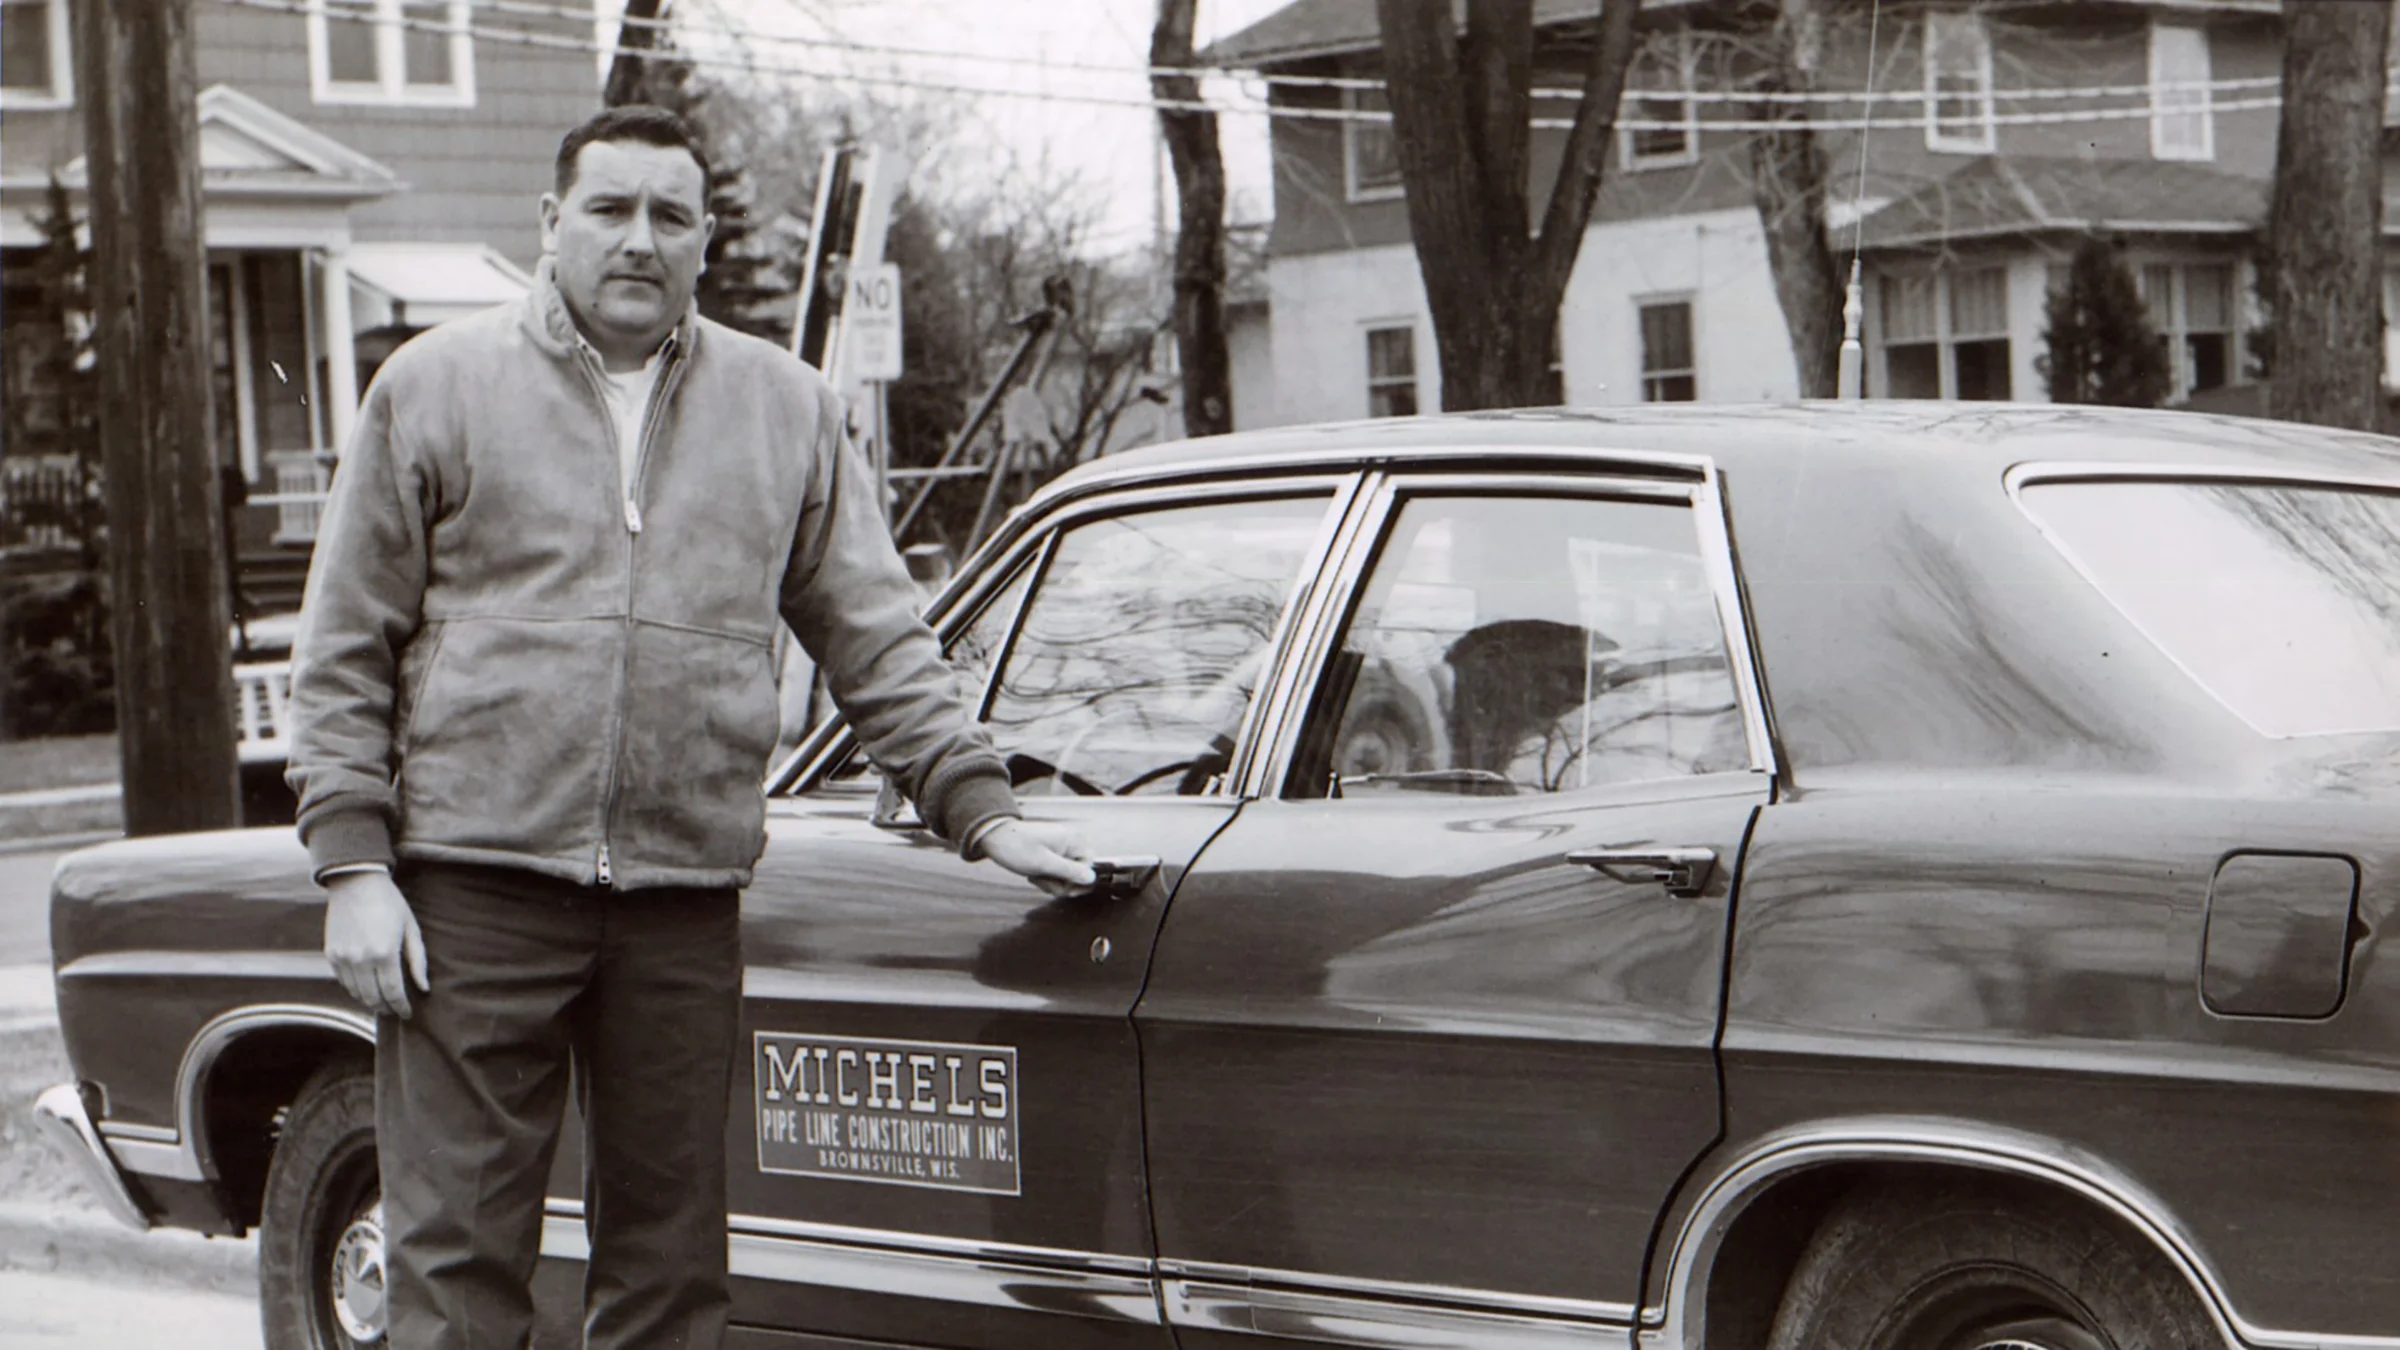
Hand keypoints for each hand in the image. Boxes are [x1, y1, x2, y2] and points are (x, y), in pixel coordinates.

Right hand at [323, 870, 428, 1018]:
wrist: (356, 882)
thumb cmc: (390, 904)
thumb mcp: (411, 928)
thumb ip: (417, 960)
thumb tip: (423, 988)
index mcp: (384, 953)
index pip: (393, 992)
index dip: (401, 1007)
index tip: (407, 1014)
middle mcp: (361, 959)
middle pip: (373, 998)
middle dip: (386, 1008)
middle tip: (394, 1010)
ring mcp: (343, 958)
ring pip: (356, 993)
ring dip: (369, 1001)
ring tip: (381, 1002)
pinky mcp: (331, 954)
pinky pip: (343, 981)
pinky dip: (355, 989)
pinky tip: (366, 987)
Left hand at [977, 819, 1095, 896]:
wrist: (994, 837)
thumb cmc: (1016, 847)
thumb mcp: (1043, 863)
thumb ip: (1069, 871)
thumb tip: (1091, 878)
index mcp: (1073, 840)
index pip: (1090, 867)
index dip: (1077, 881)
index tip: (1062, 887)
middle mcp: (1070, 841)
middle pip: (1080, 872)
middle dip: (1062, 883)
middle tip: (1044, 881)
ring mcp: (1061, 847)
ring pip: (1067, 875)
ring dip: (1052, 882)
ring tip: (1036, 877)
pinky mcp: (1052, 852)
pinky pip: (1057, 871)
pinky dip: (1047, 877)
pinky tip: (1034, 875)